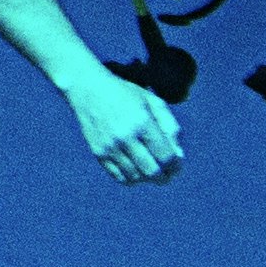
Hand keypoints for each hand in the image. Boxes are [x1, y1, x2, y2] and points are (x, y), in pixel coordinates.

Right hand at [65, 67, 183, 184]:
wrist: (87, 89)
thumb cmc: (125, 95)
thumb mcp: (152, 101)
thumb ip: (170, 127)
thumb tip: (178, 155)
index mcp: (142, 122)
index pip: (166, 156)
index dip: (176, 166)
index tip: (177, 166)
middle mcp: (125, 136)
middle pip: (152, 171)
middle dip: (164, 177)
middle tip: (168, 175)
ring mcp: (109, 146)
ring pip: (136, 177)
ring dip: (147, 178)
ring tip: (151, 170)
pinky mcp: (98, 152)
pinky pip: (119, 176)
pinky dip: (131, 178)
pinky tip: (135, 170)